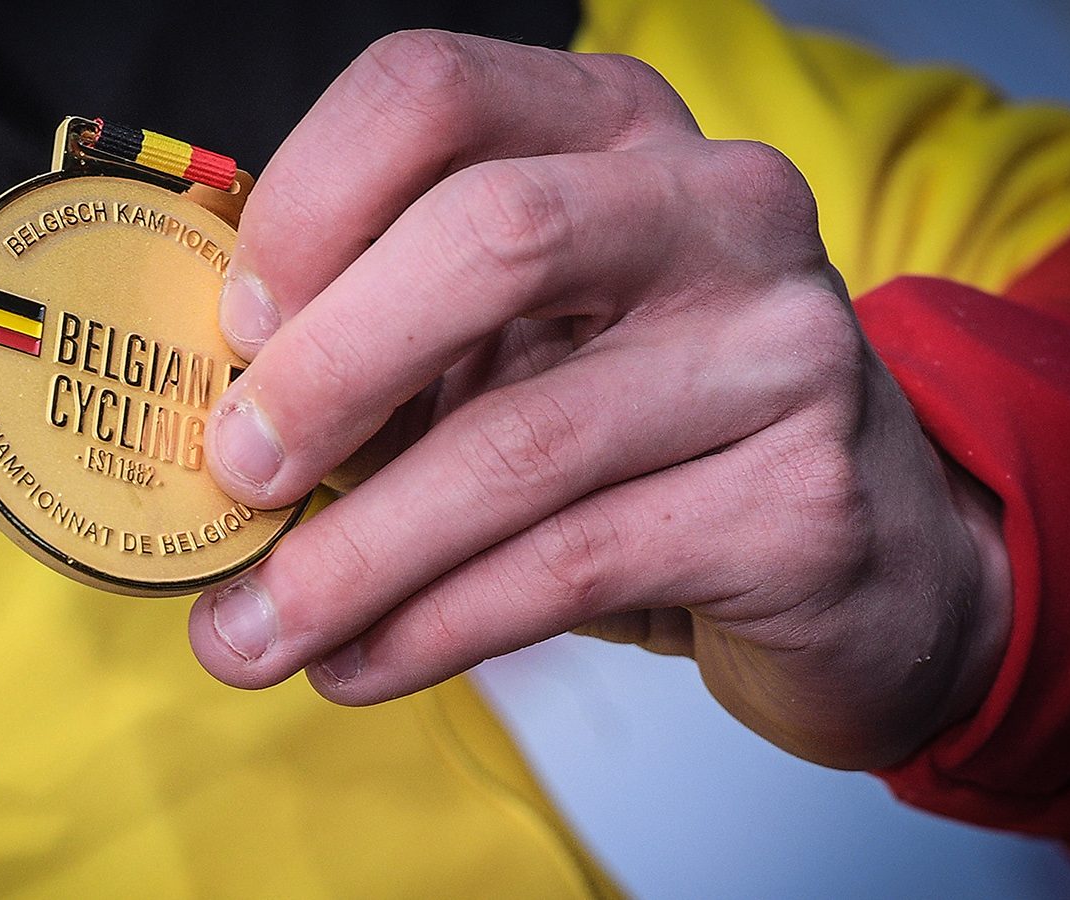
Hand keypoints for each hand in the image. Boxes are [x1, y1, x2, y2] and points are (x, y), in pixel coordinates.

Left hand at [185, 31, 1011, 769]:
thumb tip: (210, 413)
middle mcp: (717, 207)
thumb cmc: (638, 432)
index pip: (431, 91)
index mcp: (614, 127)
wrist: (859, 556)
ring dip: (351, 558)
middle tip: (232, 478)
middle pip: (491, 236)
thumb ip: (383, 341)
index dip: (306, 205)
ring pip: (520, 444)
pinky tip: (358, 662)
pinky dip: (432, 626)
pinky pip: (570, 565)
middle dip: (327, 374)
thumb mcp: (512, 345)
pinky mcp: (803, 502)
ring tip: (250, 635)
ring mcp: (781, 348)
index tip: (237, 332)